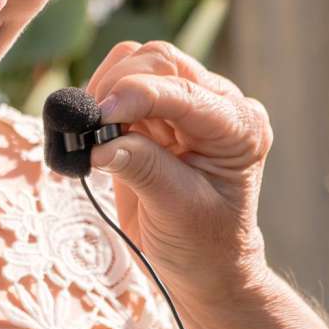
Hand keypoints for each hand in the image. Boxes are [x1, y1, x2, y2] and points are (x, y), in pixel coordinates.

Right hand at [82, 40, 273, 314]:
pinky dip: (101, 97)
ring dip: (107, 89)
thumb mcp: (176, 211)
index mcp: (239, 128)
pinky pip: (122, 81)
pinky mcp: (159, 111)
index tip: (99, 115)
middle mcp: (219, 106)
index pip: (184, 92)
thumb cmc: (202, 246)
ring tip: (93, 131)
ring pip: (138, 62)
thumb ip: (142, 169)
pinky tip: (96, 130)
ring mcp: (189, 103)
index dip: (137, 95)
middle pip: (161, 61)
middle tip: (89, 126)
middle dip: (119, 87)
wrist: (204, 267)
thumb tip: (99, 142)